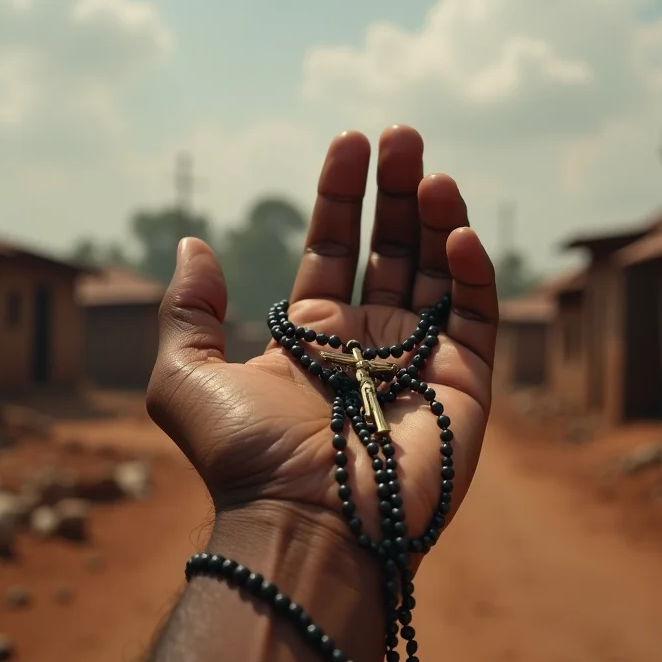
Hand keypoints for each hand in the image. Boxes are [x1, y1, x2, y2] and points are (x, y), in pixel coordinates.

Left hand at [147, 125, 497, 550]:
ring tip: (430, 171)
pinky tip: (454, 232)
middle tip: (401, 136)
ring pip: (438, 271)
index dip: (340, 195)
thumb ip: (186, 312)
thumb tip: (193, 244)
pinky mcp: (466, 382)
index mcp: (316, 334)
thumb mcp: (185, 378)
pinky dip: (472, 270)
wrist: (307, 526)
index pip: (334, 247)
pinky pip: (475, 314)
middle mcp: (371, 340)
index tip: (348, 142)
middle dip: (397, 191)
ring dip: (437, 216)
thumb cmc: (247, 459)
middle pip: (391, 248)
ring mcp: (421, 358)